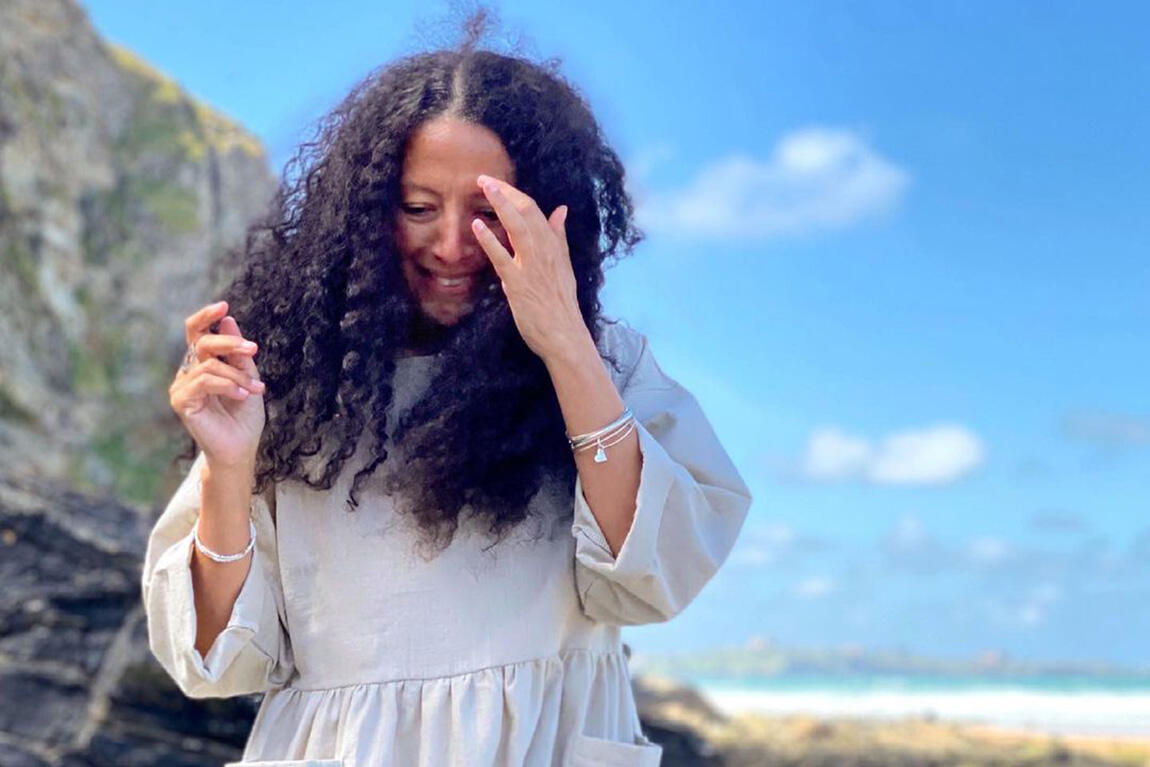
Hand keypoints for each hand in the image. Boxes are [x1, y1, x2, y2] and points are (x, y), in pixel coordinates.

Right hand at [169, 301, 266, 469]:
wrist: (241, 447)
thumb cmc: (244, 414)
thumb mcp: (248, 377)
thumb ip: (238, 353)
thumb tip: (227, 320)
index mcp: (203, 362)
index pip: (196, 332)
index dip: (206, 316)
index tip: (223, 305)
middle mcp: (189, 371)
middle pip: (202, 342)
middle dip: (230, 343)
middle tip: (253, 350)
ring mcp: (182, 386)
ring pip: (209, 365)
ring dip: (237, 375)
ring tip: (255, 390)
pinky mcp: (181, 401)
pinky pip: (204, 382)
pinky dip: (227, 386)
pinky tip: (242, 395)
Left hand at [472, 174, 587, 359]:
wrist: (565, 335)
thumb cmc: (561, 303)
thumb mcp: (564, 265)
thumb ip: (558, 237)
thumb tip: (561, 210)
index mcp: (554, 246)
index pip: (535, 210)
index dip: (515, 194)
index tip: (498, 183)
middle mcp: (545, 251)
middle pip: (526, 211)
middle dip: (505, 192)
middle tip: (483, 178)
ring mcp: (532, 266)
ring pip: (517, 227)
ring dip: (500, 204)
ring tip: (484, 187)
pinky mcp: (519, 284)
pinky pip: (503, 257)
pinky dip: (490, 240)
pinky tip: (477, 226)